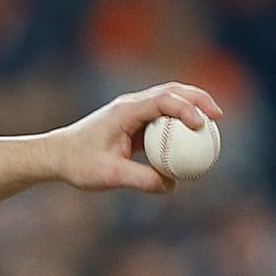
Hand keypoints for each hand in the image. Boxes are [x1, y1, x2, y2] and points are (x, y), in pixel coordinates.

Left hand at [47, 83, 223, 193]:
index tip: (202, 125)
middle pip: (171, 91)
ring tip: (213, 123)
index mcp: (125, 111)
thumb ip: (140, 179)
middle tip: (219, 116)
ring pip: (168, 100)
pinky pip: (161, 118)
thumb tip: (172, 185)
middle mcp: (130, 105)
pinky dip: (179, 122)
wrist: (55, 156)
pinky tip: (192, 139)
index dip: (187, 109)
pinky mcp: (132, 122)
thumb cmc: (78, 163)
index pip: (163, 101)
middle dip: (198, 99)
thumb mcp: (109, 175)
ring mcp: (131, 111)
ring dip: (191, 106)